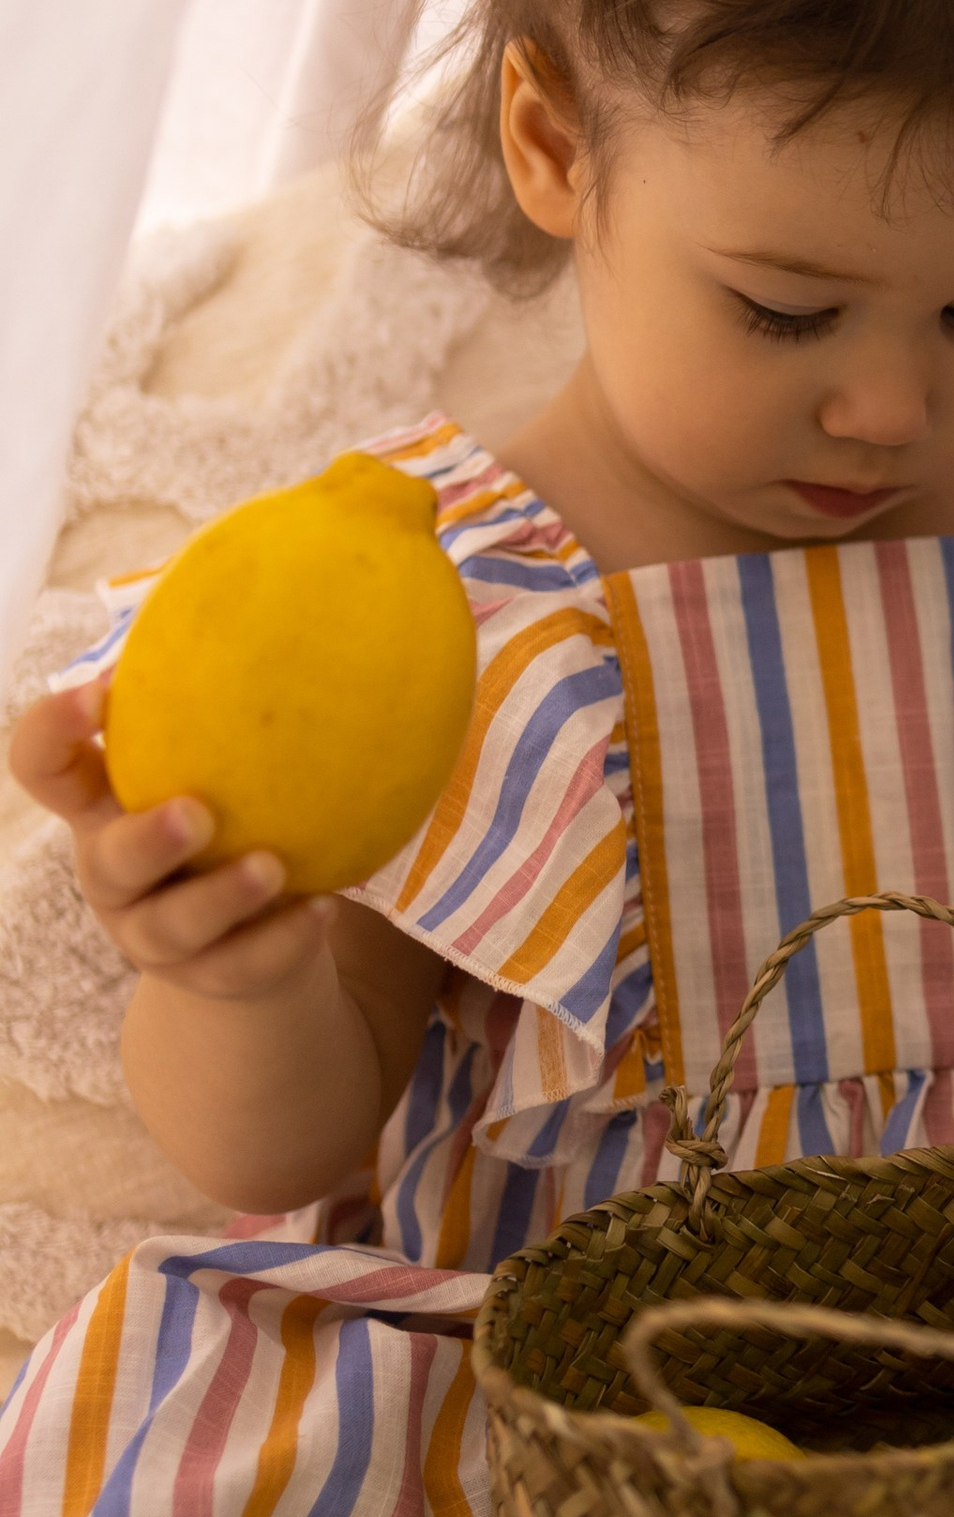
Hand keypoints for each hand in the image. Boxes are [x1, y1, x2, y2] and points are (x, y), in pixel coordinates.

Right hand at [7, 676, 334, 1003]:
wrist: (250, 934)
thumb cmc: (233, 808)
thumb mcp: (222, 749)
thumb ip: (242, 673)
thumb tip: (346, 539)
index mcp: (104, 801)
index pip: (44, 764)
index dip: (53, 731)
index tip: (95, 692)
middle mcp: (115, 869)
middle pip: (106, 859)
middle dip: (145, 838)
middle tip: (195, 811)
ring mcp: (156, 931)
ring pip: (169, 927)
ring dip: (219, 896)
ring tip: (271, 866)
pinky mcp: (210, 977)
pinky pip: (240, 965)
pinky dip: (282, 937)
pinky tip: (324, 907)